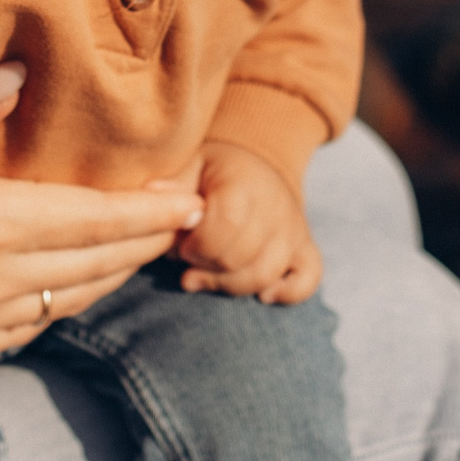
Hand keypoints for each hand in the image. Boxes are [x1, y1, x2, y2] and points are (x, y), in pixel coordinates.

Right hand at [0, 62, 205, 361]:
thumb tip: (16, 74)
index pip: (92, 218)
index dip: (150, 209)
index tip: (197, 193)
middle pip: (95, 263)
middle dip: (147, 238)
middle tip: (190, 213)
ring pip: (70, 301)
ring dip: (113, 272)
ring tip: (144, 244)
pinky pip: (29, 329)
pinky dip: (65, 303)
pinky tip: (71, 285)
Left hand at [177, 140, 321, 303]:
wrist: (254, 165)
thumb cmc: (211, 171)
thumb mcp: (188, 166)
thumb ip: (171, 184)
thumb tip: (151, 192)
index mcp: (243, 182)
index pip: (224, 229)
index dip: (196, 247)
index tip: (181, 245)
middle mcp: (275, 205)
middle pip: (240, 258)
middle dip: (205, 267)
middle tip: (188, 259)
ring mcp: (293, 228)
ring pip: (265, 274)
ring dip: (229, 285)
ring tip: (205, 277)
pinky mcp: (304, 247)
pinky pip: (307, 279)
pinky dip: (287, 292)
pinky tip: (261, 295)